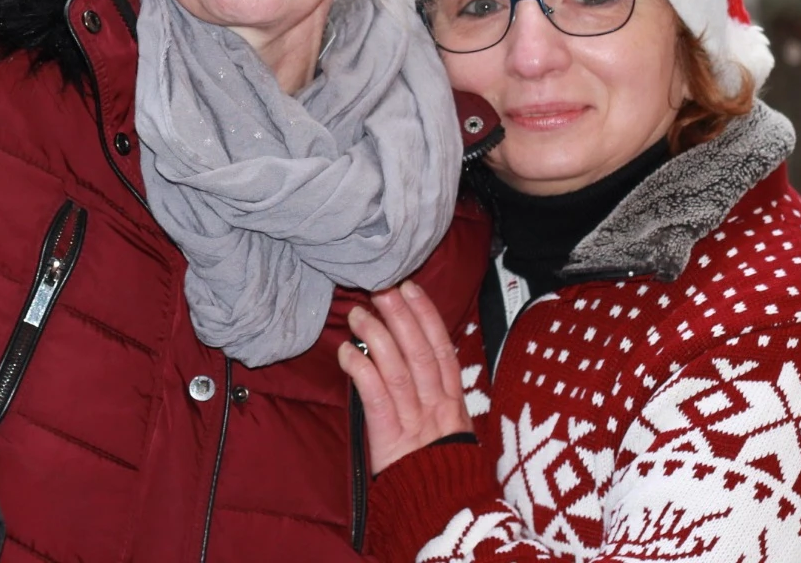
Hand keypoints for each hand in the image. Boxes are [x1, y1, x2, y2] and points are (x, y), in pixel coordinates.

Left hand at [337, 281, 472, 475]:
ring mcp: (415, 423)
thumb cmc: (439, 466)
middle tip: (382, 289)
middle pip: (421, 353)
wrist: (440, 512)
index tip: (410, 288)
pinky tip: (347, 352)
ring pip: (398, 370)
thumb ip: (434, 391)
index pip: (443, 349)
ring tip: (357, 314)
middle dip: (402, 317)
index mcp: (454, 401)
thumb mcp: (447, 426)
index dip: (427, 316)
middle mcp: (437, 407)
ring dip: (377, 336)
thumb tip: (413, 350)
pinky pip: (377, 398)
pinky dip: (362, 371)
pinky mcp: (391, 440)